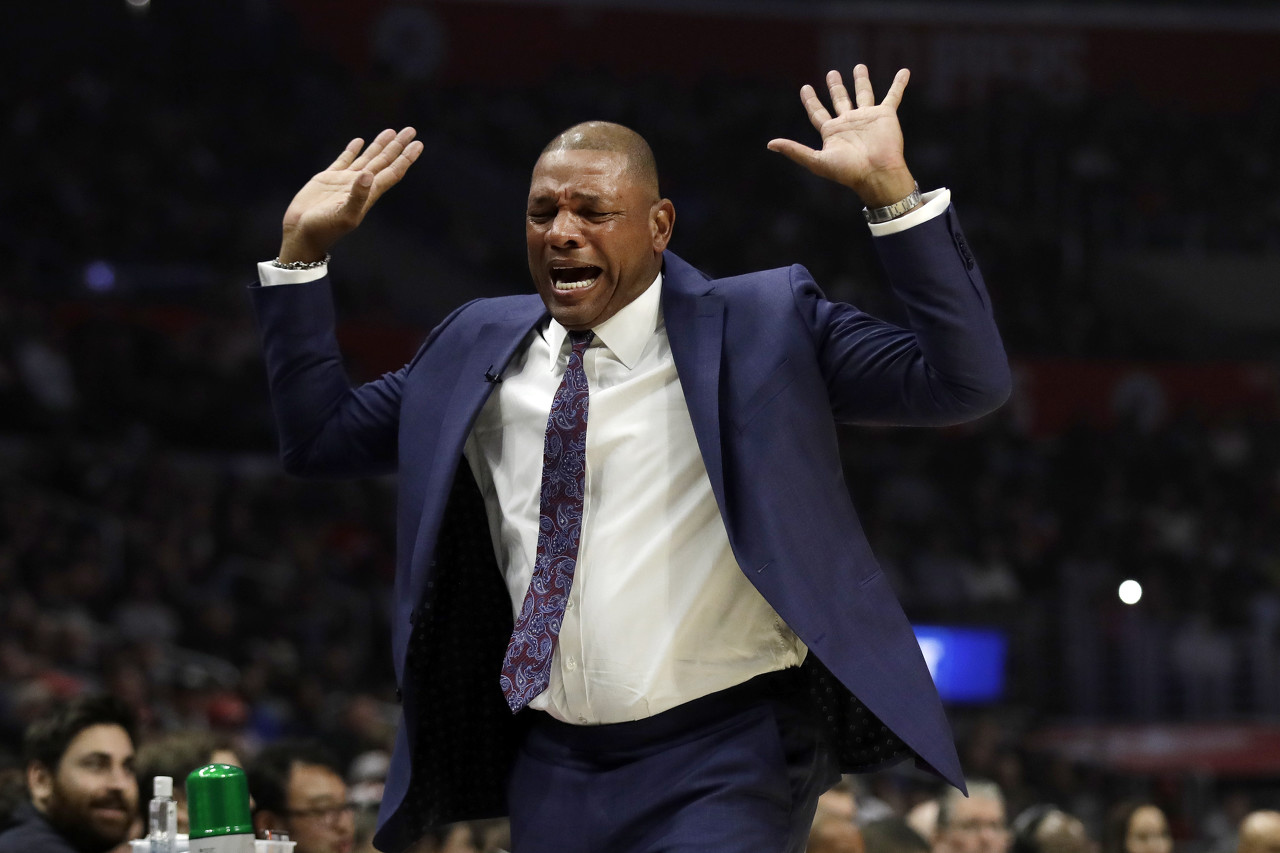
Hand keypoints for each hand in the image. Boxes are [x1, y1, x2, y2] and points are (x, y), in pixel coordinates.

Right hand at [278, 127, 423, 262]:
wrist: (302, 234)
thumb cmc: (325, 229)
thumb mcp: (344, 215)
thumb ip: (357, 195)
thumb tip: (367, 174)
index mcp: (369, 193)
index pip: (392, 172)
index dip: (406, 158)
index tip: (418, 144)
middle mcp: (361, 185)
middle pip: (384, 161)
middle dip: (397, 146)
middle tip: (411, 130)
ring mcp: (345, 181)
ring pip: (367, 158)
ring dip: (379, 145)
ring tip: (391, 131)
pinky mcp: (328, 179)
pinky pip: (344, 160)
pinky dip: (352, 150)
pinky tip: (359, 141)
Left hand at [767, 65, 914, 207]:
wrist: (876, 174)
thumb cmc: (847, 171)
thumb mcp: (817, 161)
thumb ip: (795, 151)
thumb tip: (770, 144)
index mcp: (832, 132)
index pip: (817, 113)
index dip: (810, 101)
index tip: (805, 87)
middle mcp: (849, 123)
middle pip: (840, 100)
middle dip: (835, 87)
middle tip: (832, 73)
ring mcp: (867, 118)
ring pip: (864, 94)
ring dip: (861, 81)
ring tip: (859, 67)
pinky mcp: (886, 115)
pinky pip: (893, 95)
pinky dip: (899, 84)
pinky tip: (904, 72)